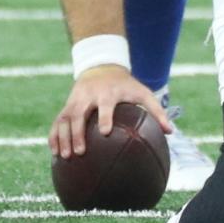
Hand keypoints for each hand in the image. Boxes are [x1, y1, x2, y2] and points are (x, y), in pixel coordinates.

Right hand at [48, 65, 171, 158]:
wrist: (102, 66)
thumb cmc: (125, 85)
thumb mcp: (142, 92)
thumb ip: (156, 110)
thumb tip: (170, 132)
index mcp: (107, 93)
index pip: (105, 104)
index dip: (104, 116)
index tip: (105, 131)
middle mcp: (89, 95)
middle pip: (79, 112)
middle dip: (77, 132)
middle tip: (80, 152)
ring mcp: (76, 99)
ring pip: (65, 117)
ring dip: (63, 136)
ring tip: (64, 156)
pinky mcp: (68, 104)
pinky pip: (58, 119)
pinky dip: (54, 134)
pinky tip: (53, 150)